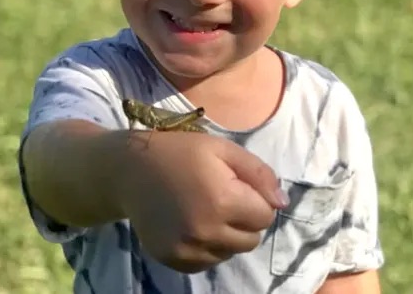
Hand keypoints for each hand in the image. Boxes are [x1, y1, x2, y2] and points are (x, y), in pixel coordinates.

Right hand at [116, 131, 286, 272]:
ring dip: (228, 234)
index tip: (238, 185)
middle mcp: (206, 231)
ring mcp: (187, 250)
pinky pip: (208, 262)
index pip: (265, 216)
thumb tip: (282, 203)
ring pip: (231, 252)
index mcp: (223, 200)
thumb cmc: (181, 152)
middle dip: (246, 219)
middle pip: (251, 239)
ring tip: (207, 209)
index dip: (256, 198)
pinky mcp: (172, 260)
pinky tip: (193, 223)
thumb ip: (258, 173)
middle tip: (224, 196)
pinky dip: (209, 246)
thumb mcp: (223, 149)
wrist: (131, 169)